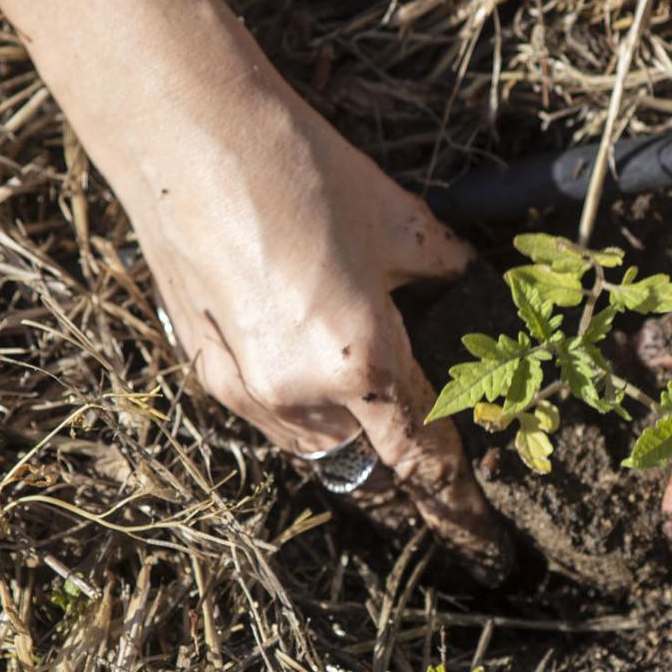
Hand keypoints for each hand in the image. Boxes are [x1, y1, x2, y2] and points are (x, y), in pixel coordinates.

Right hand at [0, 0, 509, 577]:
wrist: (188, 135)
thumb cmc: (300, 168)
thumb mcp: (401, 220)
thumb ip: (442, 270)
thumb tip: (468, 284)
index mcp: (367, 360)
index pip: (425, 456)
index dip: (457, 501)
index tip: (482, 536)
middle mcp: (304, 391)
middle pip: (372, 468)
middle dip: (408, 482)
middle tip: (443, 493)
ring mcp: (247, 386)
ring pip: (317, 451)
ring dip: (354, 450)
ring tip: (383, 441)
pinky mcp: (206, 368)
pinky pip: (269, 418)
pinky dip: (302, 417)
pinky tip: (318, 393)